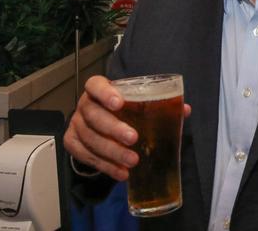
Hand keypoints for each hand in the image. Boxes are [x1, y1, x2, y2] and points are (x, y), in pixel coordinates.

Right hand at [63, 75, 191, 180]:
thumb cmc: (124, 110)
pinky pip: (85, 156)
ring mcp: (76, 124)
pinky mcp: (72, 143)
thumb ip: (160, 104)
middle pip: (93, 115)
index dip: (105, 93)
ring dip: (111, 152)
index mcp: (99, 89)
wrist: (101, 125)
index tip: (119, 103)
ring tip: (132, 161)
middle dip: (113, 128)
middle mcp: (84, 105)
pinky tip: (120, 173)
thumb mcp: (139, 103)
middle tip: (133, 138)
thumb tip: (184, 109)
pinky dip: (104, 166)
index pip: (95, 85)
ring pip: (89, 138)